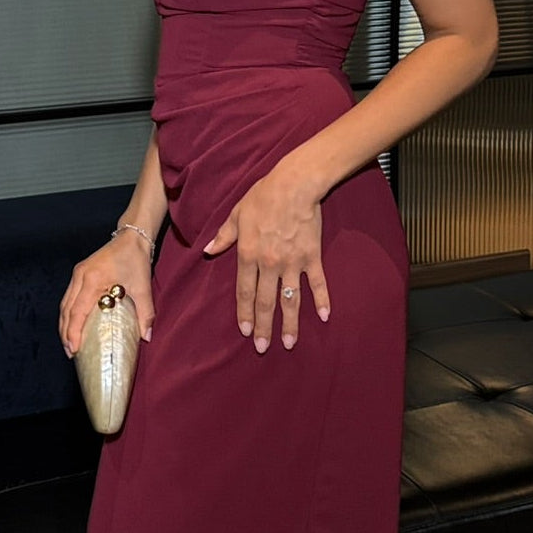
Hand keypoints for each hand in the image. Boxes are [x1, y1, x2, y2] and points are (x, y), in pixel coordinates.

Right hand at [59, 232, 154, 356]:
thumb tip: (147, 337)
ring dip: (65, 325)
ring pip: (64, 305)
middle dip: (66, 333)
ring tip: (70, 344)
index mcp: (93, 279)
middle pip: (66, 310)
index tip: (74, 349)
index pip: (77, 311)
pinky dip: (69, 315)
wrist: (131, 238)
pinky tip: (73, 327)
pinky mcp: (79, 274)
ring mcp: (77, 275)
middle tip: (71, 353)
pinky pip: (69, 298)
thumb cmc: (136, 260)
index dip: (74, 332)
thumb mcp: (143, 287)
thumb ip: (145, 313)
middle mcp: (80, 277)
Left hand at [203, 156, 330, 351]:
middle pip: (265, 302)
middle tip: (262, 347)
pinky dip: (322, 300)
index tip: (245, 331)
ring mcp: (292, 262)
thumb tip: (208, 250)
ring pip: (290, 299)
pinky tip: (324, 317)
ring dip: (289, 323)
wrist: (295, 184)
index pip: (244, 292)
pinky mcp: (312, 257)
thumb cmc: (263, 196)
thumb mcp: (237, 214)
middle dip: (263, 327)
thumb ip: (224, 236)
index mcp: (248, 255)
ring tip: (289, 343)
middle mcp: (269, 264)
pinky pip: (317, 283)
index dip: (244, 313)